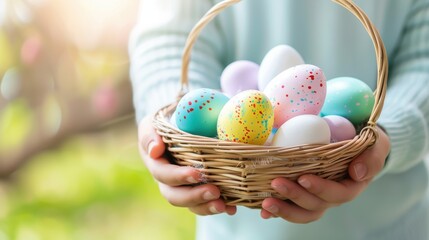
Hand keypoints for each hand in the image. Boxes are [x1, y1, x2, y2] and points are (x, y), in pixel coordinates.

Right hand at [138, 116, 236, 215]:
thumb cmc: (164, 123)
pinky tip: (232, 209)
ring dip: (206, 206)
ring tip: (223, 206)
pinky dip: (220, 206)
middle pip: (176, 196)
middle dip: (194, 197)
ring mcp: (184, 187)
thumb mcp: (152, 123)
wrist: (179, 125)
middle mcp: (168, 181)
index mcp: (156, 164)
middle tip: (214, 192)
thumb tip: (155, 151)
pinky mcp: (199, 189)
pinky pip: (206, 203)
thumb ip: (150, 134)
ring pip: (191, 204)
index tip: (197, 174)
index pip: (163, 174)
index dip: (178, 177)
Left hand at [260, 126, 389, 222]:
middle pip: (314, 206)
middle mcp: (331, 197)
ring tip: (265, 202)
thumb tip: (357, 173)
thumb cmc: (364, 142)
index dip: (320, 188)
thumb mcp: (376, 145)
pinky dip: (276, 211)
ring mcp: (315, 198)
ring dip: (283, 209)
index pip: (336, 193)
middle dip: (294, 197)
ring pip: (301, 212)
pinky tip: (262, 210)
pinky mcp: (301, 194)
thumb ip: (371, 157)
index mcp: (349, 187)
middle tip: (276, 183)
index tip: (303, 177)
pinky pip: (290, 207)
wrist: (351, 141)